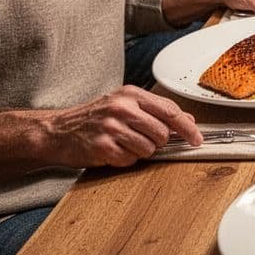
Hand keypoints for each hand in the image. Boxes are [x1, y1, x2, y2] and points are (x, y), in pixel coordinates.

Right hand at [41, 86, 202, 167]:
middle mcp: (122, 108)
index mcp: (131, 94)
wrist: (57, 131)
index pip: (170, 110)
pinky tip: (112, 151)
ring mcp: (111, 127)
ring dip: (140, 152)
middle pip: (162, 133)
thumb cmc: (94, 118)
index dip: (187, 128)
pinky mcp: (102, 146)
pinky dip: (124, 160)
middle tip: (140, 139)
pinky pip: (129, 160)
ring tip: (123, 143)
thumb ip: (156, 111)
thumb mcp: (125, 105)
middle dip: (157, 142)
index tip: (197, 139)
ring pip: (148, 149)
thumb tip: (188, 120)